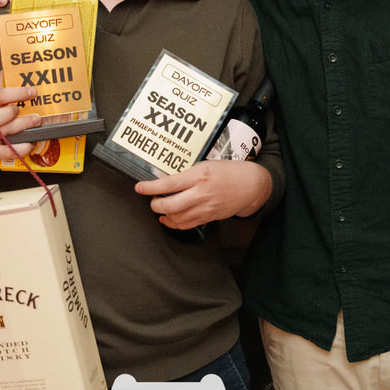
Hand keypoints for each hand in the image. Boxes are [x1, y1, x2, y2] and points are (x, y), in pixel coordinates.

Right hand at [0, 74, 41, 173]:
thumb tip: (7, 69)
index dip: (17, 93)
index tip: (33, 91)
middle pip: (0, 116)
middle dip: (17, 112)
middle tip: (33, 111)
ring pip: (7, 132)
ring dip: (25, 126)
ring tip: (36, 121)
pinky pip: (11, 151)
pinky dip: (23, 147)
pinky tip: (30, 142)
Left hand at [135, 161, 272, 230]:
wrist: (250, 186)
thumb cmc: (228, 171)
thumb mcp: (205, 164)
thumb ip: (185, 172)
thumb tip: (163, 176)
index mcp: (199, 175)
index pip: (168, 183)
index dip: (150, 187)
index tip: (139, 187)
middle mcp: (200, 193)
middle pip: (169, 205)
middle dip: (155, 204)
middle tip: (152, 199)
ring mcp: (204, 208)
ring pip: (176, 218)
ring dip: (163, 214)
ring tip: (160, 207)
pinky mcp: (208, 218)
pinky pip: (186, 225)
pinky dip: (173, 223)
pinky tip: (168, 218)